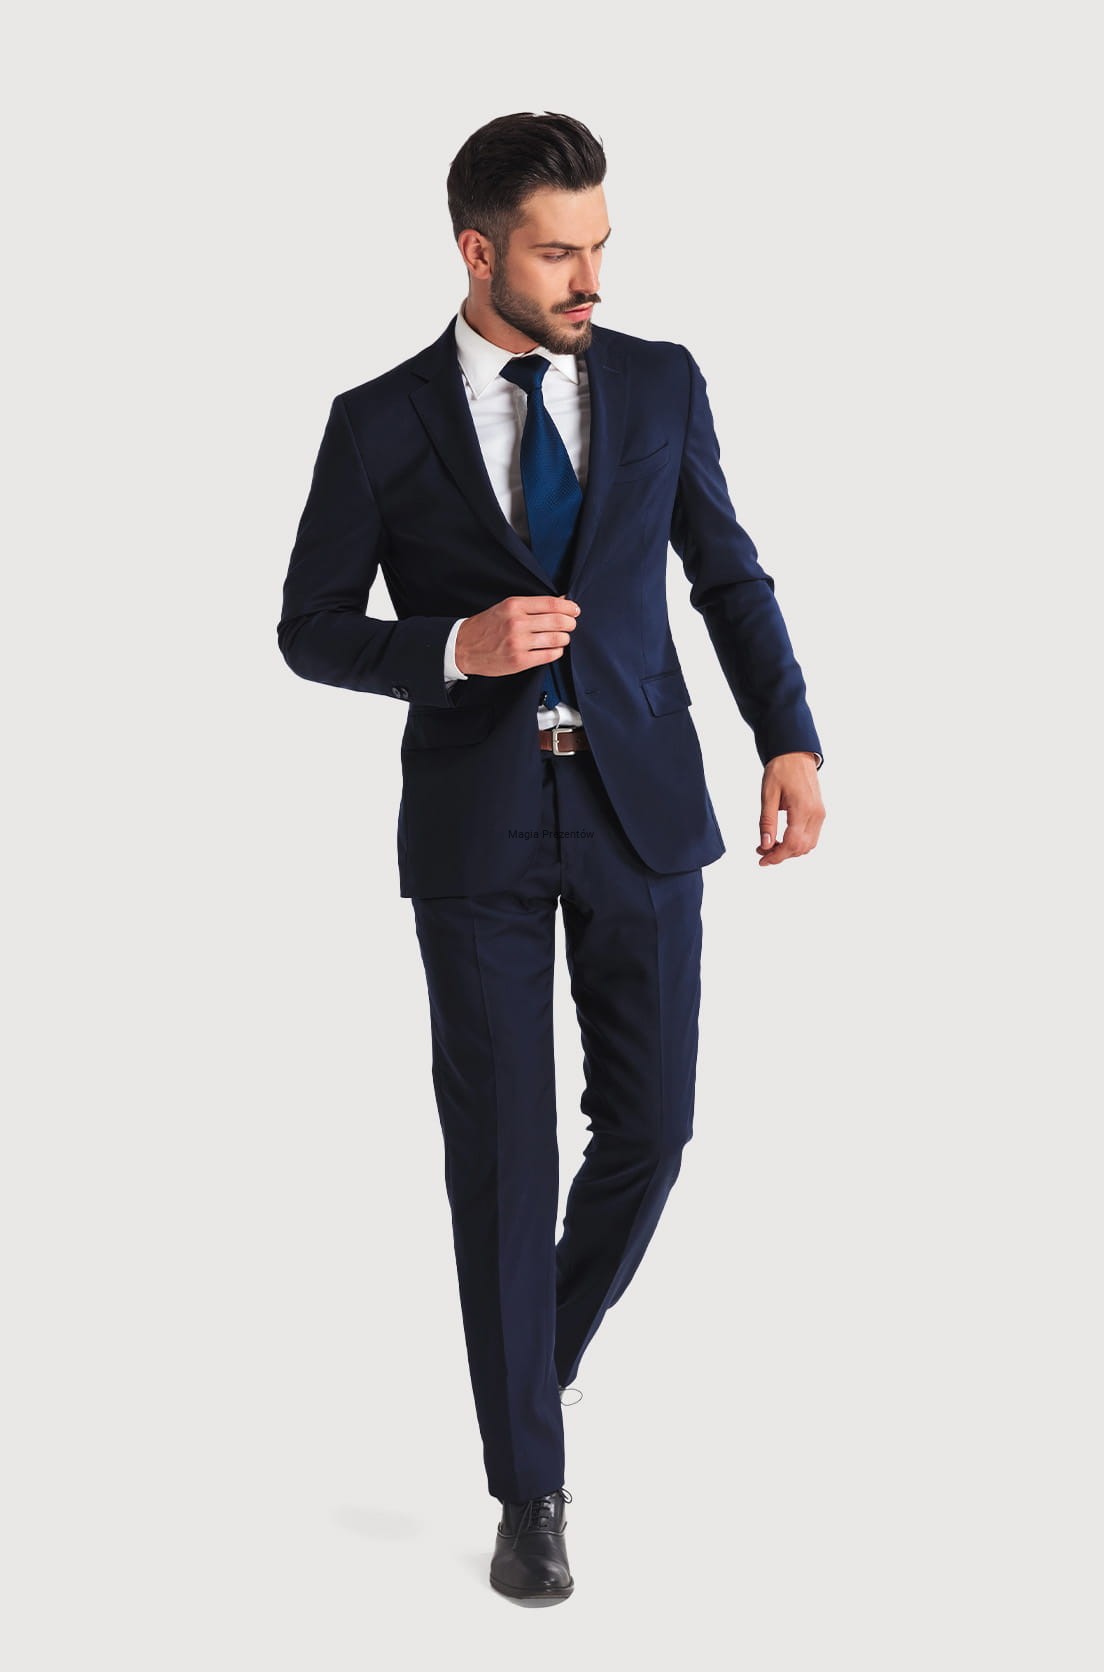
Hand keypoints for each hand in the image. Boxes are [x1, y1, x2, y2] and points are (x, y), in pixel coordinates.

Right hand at [455, 594, 579, 676]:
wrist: (463, 646)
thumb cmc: (486, 626)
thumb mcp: (507, 607)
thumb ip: (533, 605)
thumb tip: (561, 601)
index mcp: (514, 605)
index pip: (552, 604)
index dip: (569, 607)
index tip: (575, 610)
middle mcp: (517, 622)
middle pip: (558, 621)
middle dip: (570, 623)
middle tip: (570, 625)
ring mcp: (518, 643)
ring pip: (557, 639)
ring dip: (564, 638)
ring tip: (561, 638)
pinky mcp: (520, 660)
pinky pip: (549, 655)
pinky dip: (556, 651)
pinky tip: (552, 649)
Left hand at [757, 753, 824, 865]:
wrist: (796, 754)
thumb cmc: (781, 770)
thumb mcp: (768, 795)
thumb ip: (767, 822)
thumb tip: (765, 845)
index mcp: (803, 809)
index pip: (792, 844)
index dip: (776, 857)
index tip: (762, 860)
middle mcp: (816, 814)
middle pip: (801, 848)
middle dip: (781, 855)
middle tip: (761, 850)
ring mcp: (820, 814)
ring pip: (808, 845)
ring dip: (789, 850)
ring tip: (769, 844)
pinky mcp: (819, 813)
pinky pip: (811, 836)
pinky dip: (797, 842)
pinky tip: (782, 838)